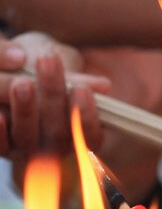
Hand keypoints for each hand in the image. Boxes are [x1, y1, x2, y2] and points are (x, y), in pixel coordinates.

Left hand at [0, 35, 107, 174]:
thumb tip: (104, 86)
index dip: (87, 116)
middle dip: (54, 100)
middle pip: (58, 134)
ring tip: (23, 83)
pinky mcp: (2, 146)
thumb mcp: (63, 63)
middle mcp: (55, 146)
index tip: (82, 89)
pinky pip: (1, 145)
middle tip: (48, 68)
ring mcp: (25, 147)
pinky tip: (0, 115)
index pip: (90, 136)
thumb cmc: (43, 63)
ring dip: (27, 111)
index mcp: (80, 131)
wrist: (14, 61)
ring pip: (28, 138)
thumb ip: (78, 76)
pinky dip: (1, 132)